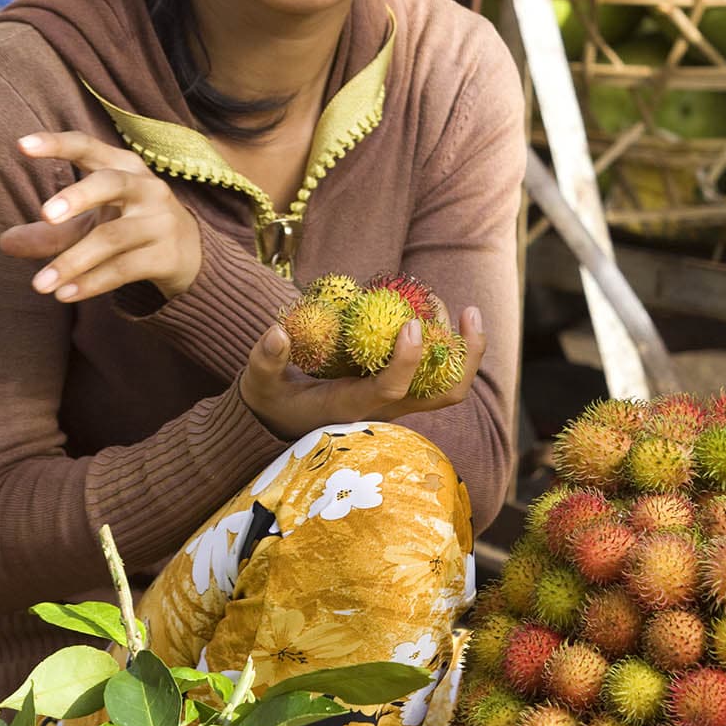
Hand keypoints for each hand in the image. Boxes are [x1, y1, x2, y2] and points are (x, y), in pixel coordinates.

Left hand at [0, 131, 201, 302]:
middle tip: (45, 215)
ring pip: (112, 237)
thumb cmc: (132, 226)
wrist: (192, 256)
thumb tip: (4, 243)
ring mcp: (160, 221)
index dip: (57, 144)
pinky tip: (64, 294)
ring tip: (38, 285)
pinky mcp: (167, 255)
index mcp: (124, 168)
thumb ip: (51, 231)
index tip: (22, 145)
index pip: (88, 147)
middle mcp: (146, 188)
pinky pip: (125, 268)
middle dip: (77, 196)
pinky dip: (92, 283)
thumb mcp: (92, 222)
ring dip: (72, 261)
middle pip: (109, 183)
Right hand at [239, 306, 485, 439]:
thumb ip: (265, 359)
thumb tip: (277, 332)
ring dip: (462, 346)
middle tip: (465, 310)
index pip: (390, 389)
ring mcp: (397, 402)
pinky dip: (447, 346)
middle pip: (444, 394)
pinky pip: (436, 374)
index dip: (407, 359)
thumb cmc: (272, 400)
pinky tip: (437, 312)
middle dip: (465, 355)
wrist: (282, 422)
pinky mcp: (400, 391)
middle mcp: (384, 409)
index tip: (410, 322)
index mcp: (352, 407)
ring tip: (448, 302)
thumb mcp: (259, 383)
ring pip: (448, 385)